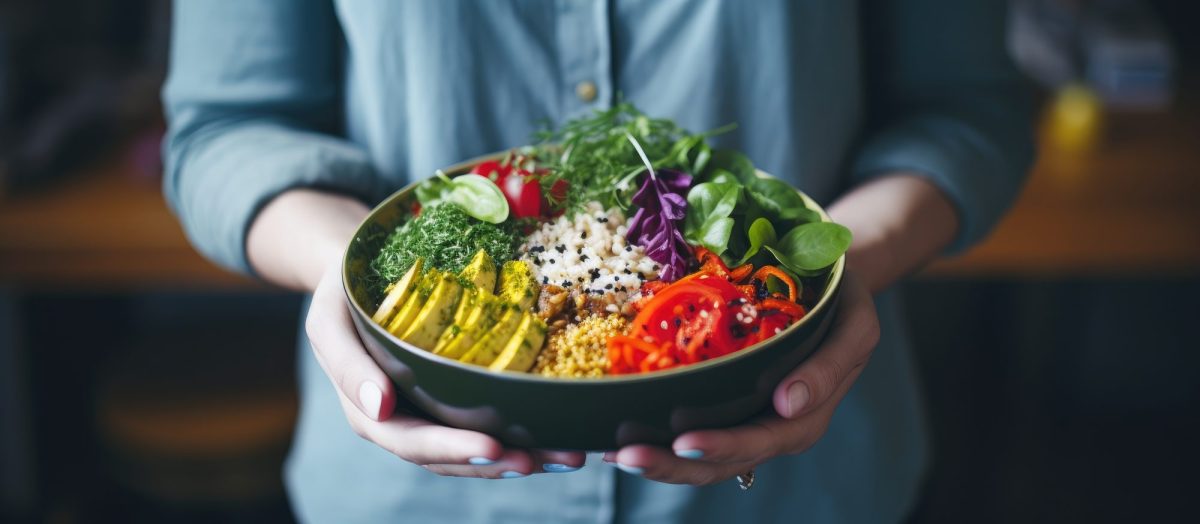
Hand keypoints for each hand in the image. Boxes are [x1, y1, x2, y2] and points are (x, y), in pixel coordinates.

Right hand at [306, 261, 586, 477]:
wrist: (358, 264)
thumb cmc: (342, 289)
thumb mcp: (328, 318)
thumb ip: (347, 364)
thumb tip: (380, 408)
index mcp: (372, 411)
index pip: (412, 441)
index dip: (451, 449)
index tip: (492, 447)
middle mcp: (407, 419)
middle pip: (454, 456)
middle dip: (502, 461)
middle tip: (548, 458)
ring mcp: (436, 409)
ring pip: (479, 446)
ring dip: (526, 456)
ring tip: (569, 455)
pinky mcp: (461, 392)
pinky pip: (493, 419)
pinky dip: (527, 431)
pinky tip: (564, 431)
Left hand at [602, 273, 878, 484]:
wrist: (831, 281)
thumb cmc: (843, 299)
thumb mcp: (855, 324)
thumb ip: (830, 366)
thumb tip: (789, 404)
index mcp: (806, 415)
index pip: (761, 441)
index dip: (723, 445)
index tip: (684, 440)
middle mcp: (772, 426)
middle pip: (721, 462)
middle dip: (673, 464)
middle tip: (627, 457)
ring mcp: (746, 419)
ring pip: (700, 458)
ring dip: (657, 461)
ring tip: (614, 455)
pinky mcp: (724, 404)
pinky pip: (689, 431)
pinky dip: (655, 440)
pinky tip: (615, 441)